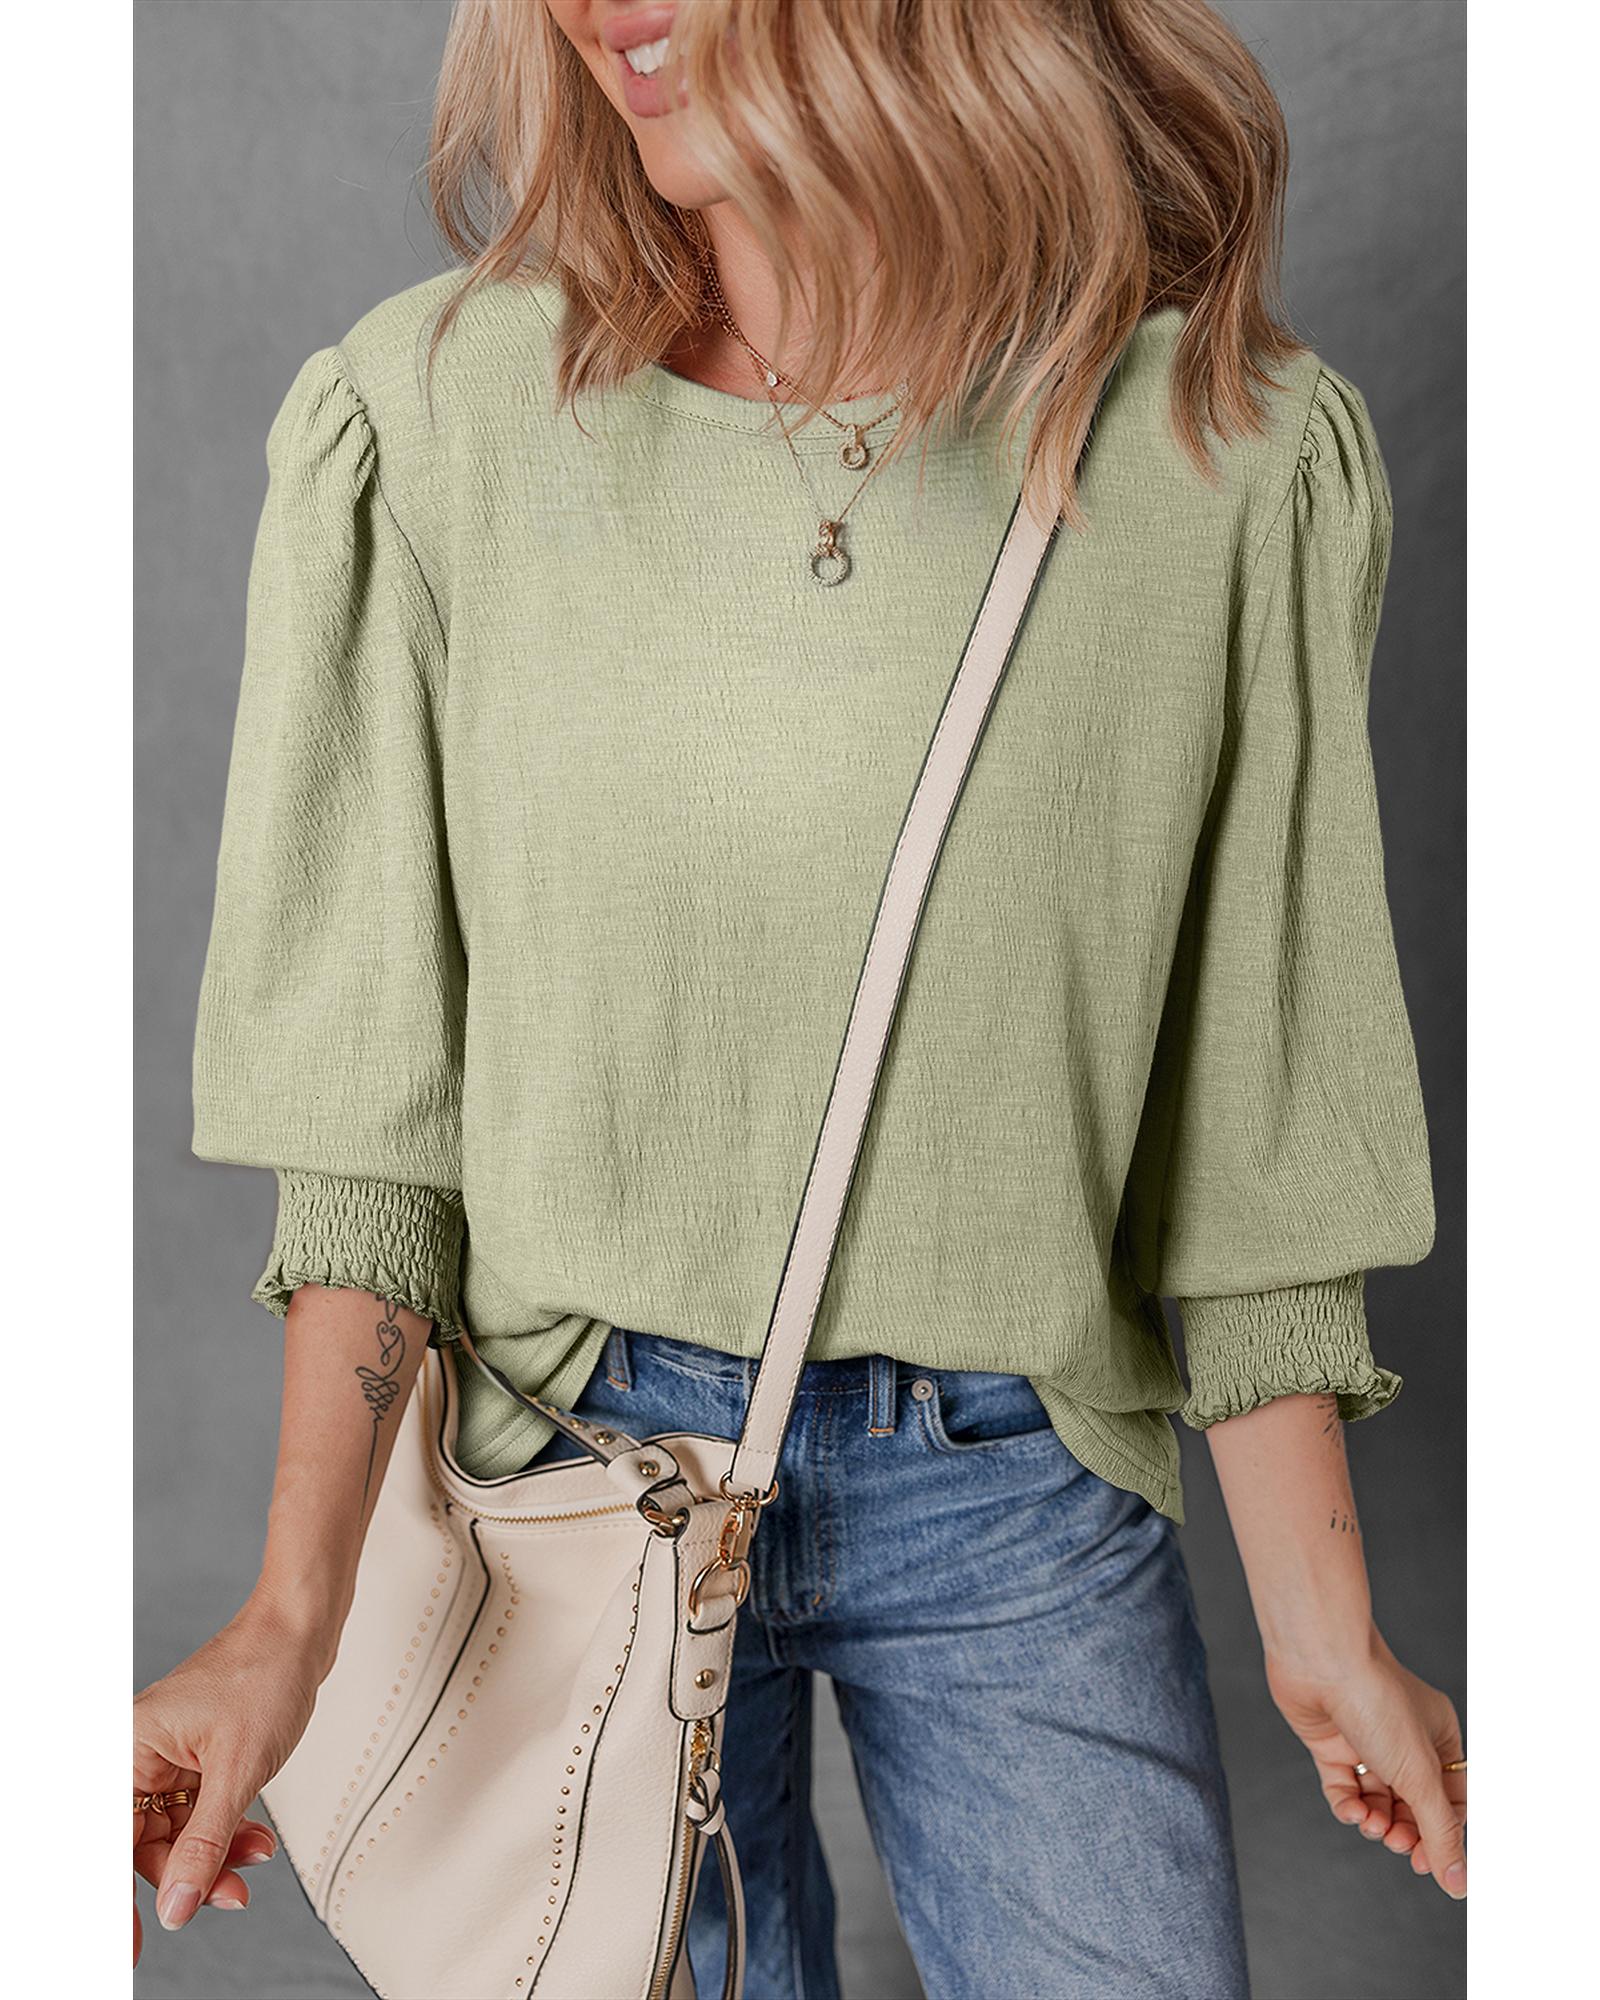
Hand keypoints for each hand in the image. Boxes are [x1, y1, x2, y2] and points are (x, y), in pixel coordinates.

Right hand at [133, 1591, 327, 1964]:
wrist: (303, 1631)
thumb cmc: (266, 1672)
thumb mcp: (238, 1770)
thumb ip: (204, 1843)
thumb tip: (178, 1905)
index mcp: (128, 1749)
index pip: (109, 1841)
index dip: (115, 1897)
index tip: (128, 1945)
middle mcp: (140, 1754)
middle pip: (143, 1844)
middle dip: (189, 1874)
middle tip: (229, 1895)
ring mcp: (168, 1757)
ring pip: (176, 1835)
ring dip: (216, 1854)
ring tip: (255, 1856)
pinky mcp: (197, 1760)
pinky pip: (200, 1815)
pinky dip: (228, 1832)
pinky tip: (256, 1841)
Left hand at [1266, 1625, 1466, 1900]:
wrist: (1319, 1661)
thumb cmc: (1376, 1700)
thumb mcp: (1419, 1775)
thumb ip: (1439, 1832)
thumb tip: (1457, 1882)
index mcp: (1438, 1737)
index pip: (1450, 1799)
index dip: (1442, 1834)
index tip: (1431, 1864)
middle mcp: (1403, 1738)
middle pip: (1412, 1803)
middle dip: (1406, 1830)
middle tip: (1399, 1845)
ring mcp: (1366, 1740)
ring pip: (1378, 1799)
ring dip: (1377, 1821)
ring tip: (1374, 1826)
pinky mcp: (1332, 1743)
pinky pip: (1344, 1787)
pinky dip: (1348, 1806)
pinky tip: (1352, 1811)